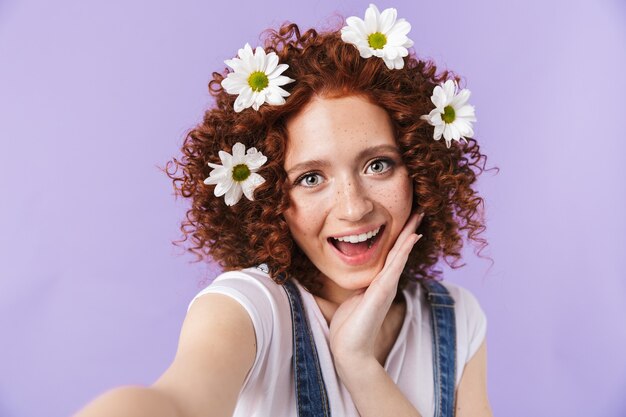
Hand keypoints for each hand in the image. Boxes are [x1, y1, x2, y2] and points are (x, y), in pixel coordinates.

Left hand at [328, 211, 424, 365]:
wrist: (350, 349)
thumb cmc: (349, 328)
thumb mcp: (353, 301)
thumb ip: (358, 290)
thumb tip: (356, 283)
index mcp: (378, 283)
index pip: (391, 256)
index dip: (399, 238)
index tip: (407, 221)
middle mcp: (385, 283)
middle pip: (400, 251)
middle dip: (409, 231)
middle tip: (419, 211)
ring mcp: (386, 287)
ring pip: (400, 255)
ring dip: (409, 235)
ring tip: (418, 218)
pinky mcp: (382, 292)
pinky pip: (395, 267)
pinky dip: (403, 251)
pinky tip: (411, 238)